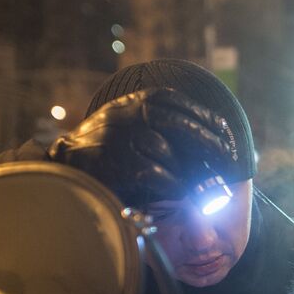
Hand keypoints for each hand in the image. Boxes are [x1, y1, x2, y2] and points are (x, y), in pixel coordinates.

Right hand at [47, 87, 240, 204]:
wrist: (63, 165)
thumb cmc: (104, 149)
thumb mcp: (127, 122)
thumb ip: (158, 123)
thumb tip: (205, 136)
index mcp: (133, 101)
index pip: (176, 101)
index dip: (206, 117)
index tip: (227, 131)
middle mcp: (127, 115)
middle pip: (180, 125)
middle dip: (210, 144)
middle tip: (229, 160)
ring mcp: (120, 138)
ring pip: (168, 152)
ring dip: (189, 171)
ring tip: (205, 184)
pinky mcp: (116, 164)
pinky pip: (156, 175)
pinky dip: (173, 186)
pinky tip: (181, 192)